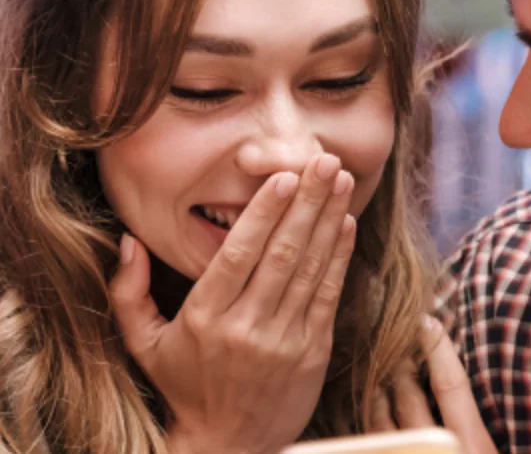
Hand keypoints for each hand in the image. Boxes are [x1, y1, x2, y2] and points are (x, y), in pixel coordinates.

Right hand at [110, 154, 355, 453]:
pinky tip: (345, 225)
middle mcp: (246, 326)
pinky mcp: (312, 351)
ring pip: (310, 268)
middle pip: (283, 252)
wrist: (228, 445)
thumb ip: (129, 292)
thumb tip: (128, 241)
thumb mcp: (143, 344)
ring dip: (329, 220)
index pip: (239, 253)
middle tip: (325, 161)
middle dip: (308, 202)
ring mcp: (284, 339)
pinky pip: (328, 296)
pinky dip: (339, 258)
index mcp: (205, 318)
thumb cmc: (185, 387)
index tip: (285, 176)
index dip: (265, 212)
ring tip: (343, 180)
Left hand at [381, 317, 530, 453]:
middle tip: (396, 338)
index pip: (452, 390)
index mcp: (473, 451)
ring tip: (377, 373)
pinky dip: (375, 428)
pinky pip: (379, 447)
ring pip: (386, 428)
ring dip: (380, 398)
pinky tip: (376, 420)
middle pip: (411, 404)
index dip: (438, 353)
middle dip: (402, 369)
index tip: (426, 321)